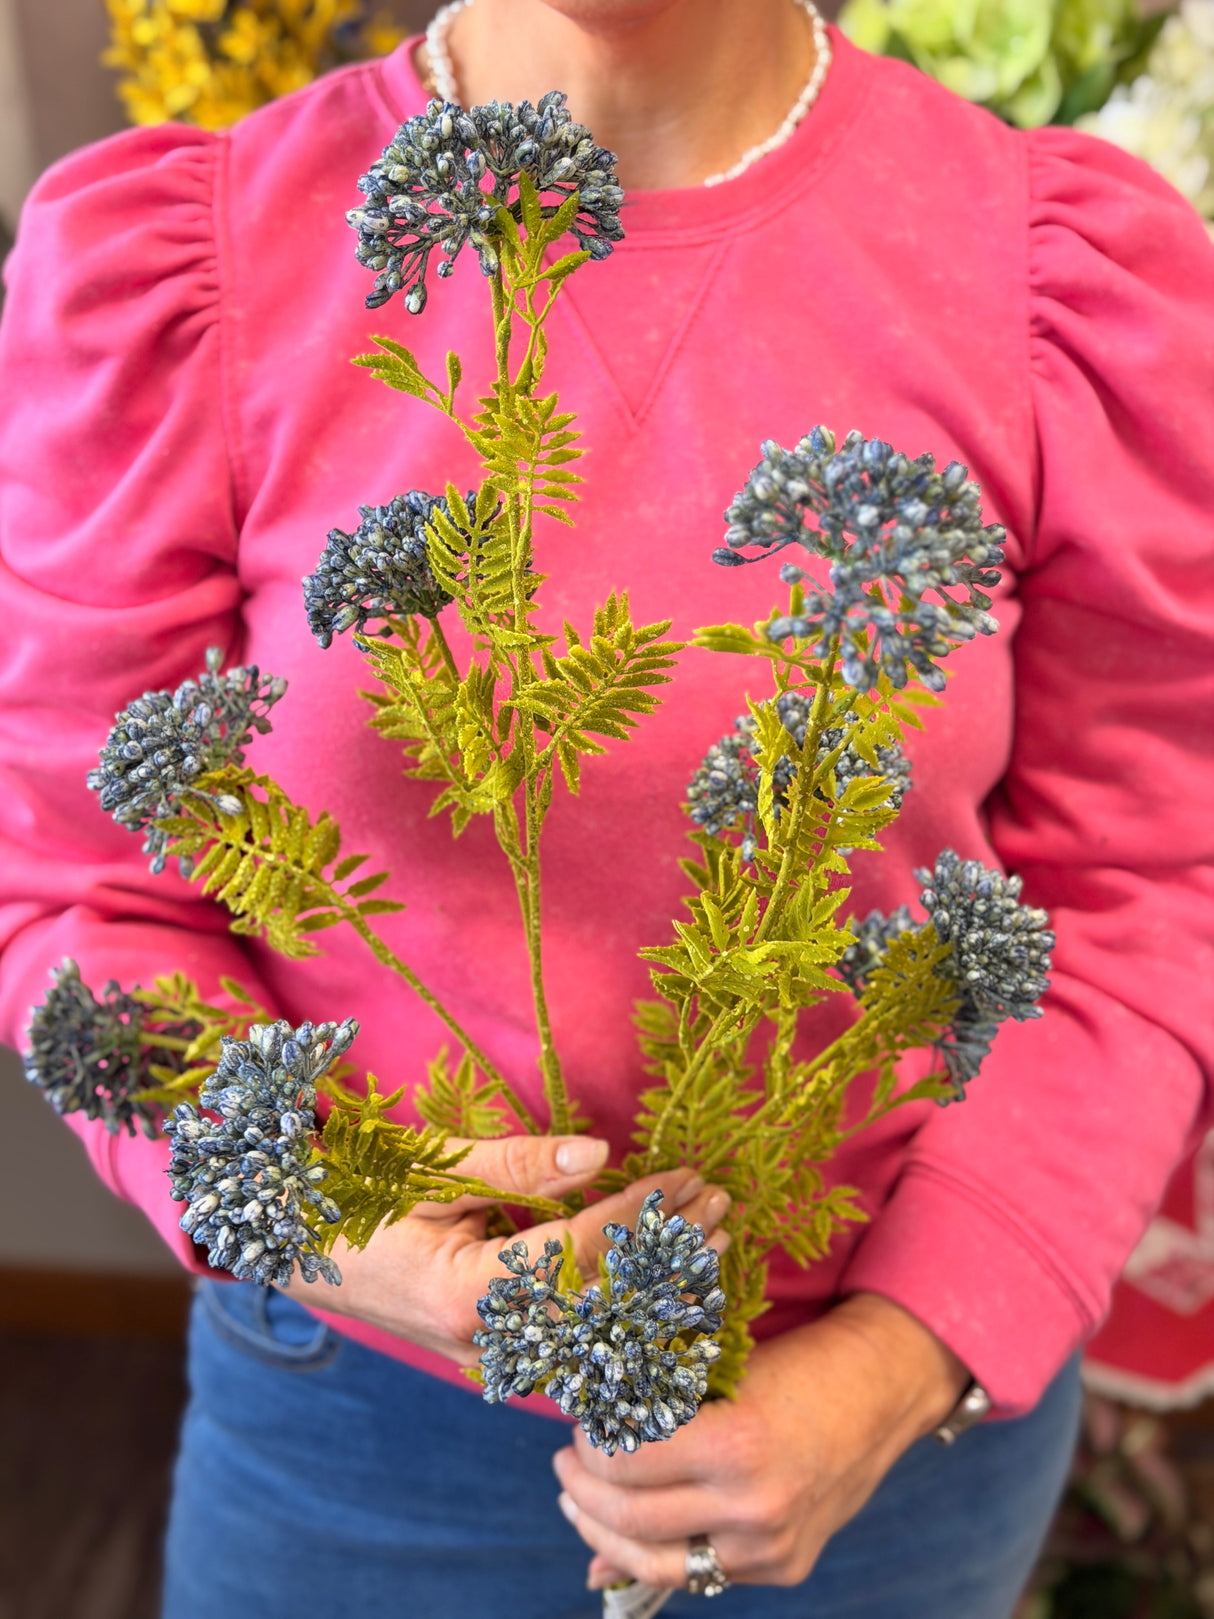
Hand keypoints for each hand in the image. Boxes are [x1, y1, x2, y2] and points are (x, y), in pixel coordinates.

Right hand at [281, 1134, 729, 1364]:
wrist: (297, 1244)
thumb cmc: (359, 1192)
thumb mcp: (434, 1166)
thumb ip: (518, 1165)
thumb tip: (601, 1155)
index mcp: (468, 1294)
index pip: (580, 1253)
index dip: (641, 1214)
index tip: (688, 1177)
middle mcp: (487, 1340)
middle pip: (605, 1302)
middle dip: (669, 1252)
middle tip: (722, 1205)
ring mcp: (492, 1356)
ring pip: (598, 1331)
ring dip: (658, 1284)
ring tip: (712, 1239)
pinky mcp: (497, 1354)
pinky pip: (575, 1339)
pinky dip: (626, 1310)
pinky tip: (667, 1282)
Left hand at [553, 1291, 969, 1590]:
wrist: (883, 1388)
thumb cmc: (798, 1360)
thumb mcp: (723, 1370)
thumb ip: (655, 1412)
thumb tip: (587, 1441)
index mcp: (735, 1442)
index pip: (623, 1461)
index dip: (588, 1442)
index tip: (579, 1420)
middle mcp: (754, 1506)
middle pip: (630, 1517)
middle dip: (582, 1490)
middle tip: (565, 1462)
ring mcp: (770, 1547)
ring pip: (656, 1562)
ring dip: (604, 1533)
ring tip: (583, 1502)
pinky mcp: (783, 1567)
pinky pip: (698, 1572)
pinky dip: (656, 1553)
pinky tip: (631, 1531)